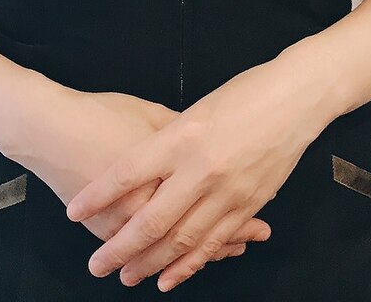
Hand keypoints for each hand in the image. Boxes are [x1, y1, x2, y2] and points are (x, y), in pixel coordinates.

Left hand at [64, 58, 318, 291]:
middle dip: (120, 247)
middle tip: (98, 265)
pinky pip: (214, 243)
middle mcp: (202, 168)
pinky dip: (191, 264)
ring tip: (127, 276)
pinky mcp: (248, 205)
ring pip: (181, 240)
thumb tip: (141, 165)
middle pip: (151, 219)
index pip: (128, 172)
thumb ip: (168, 139)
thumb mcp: (196, 108)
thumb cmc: (244, 92)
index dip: (99, 195)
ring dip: (152, 264)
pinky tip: (171, 277)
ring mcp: (227, 192)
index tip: (75, 211)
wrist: (295, 97)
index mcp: (182, 136)